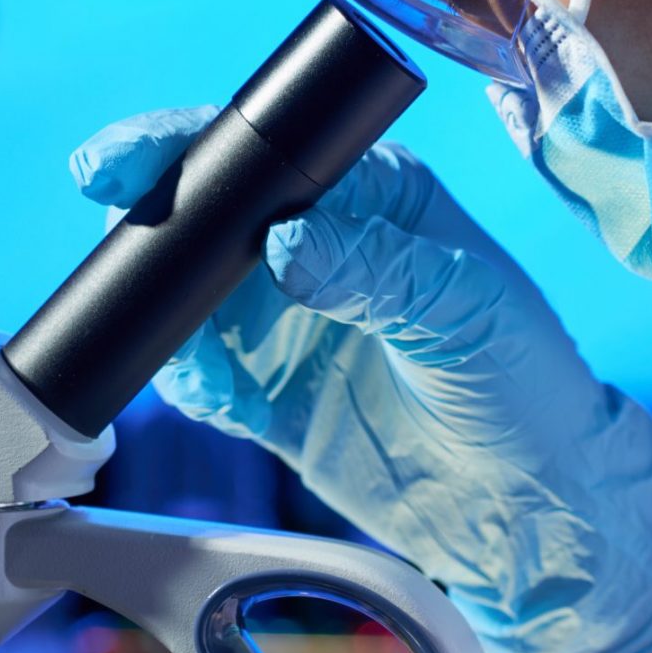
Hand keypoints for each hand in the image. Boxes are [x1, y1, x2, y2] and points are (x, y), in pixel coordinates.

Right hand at [71, 106, 651, 652]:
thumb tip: (281, 244)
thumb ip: (373, 269)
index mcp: (372, 194)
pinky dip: (183, 375)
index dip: (189, 146)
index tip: (123, 162)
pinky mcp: (265, 393)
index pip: (266, 150)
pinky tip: (205, 388)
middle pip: (207, 213)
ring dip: (162, 309)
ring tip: (186, 342)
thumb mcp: (462, 308)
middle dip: (155, 223)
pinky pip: (198, 373)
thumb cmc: (526, 384)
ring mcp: (285, 320)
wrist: (528, 506)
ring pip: (186, 294)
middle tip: (127, 246)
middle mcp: (319, 245)